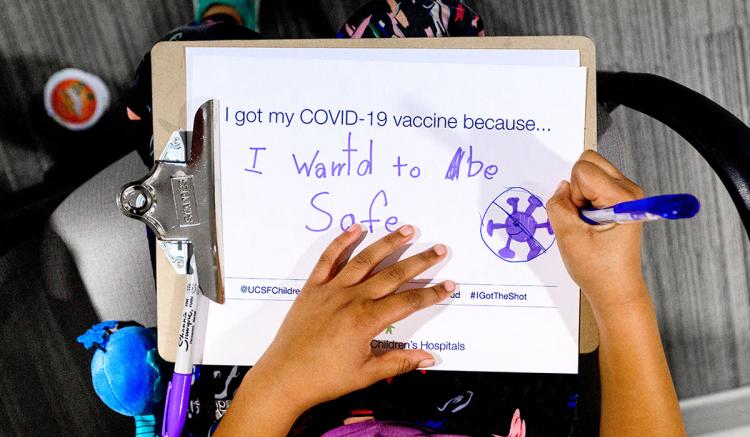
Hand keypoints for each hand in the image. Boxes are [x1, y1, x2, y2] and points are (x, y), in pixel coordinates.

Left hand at [244, 224, 453, 413]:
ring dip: (387, 243)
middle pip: (392, 275)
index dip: (431, 293)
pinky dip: (342, 242)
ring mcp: (330, 290)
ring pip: (364, 260)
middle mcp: (351, 299)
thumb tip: (429, 358)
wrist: (283, 378)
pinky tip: (356, 228)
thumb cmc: (324, 379)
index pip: (407, 302)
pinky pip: (328, 259)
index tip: (449, 285)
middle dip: (419, 262)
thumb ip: (399, 362)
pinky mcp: (312, 288)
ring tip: (407, 230)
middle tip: (438, 249)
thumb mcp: (366, 374)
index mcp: (366, 320)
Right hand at [546, 150, 646, 310]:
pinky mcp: (620, 201)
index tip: (582, 218)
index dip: (573, 194)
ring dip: (580, 195)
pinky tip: (590, 223)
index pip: (583, 169)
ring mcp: (626, 195)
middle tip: (583, 218)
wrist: (615, 290)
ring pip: (589, 172)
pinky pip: (592, 185)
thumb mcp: (568, 237)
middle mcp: (629, 191)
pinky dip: (584, 201)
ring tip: (587, 223)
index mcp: (623, 198)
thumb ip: (558, 205)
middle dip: (576, 188)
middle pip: (588, 162)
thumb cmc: (600, 270)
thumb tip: (560, 187)